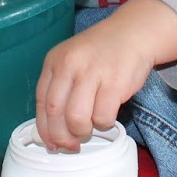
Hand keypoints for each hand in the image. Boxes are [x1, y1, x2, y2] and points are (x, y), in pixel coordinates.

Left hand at [34, 0, 176, 151]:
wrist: (134, 33)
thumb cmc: (102, 53)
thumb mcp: (73, 61)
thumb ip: (61, 89)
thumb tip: (54, 130)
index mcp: (55, 61)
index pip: (42, 101)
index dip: (45, 128)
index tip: (52, 143)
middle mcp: (70, 65)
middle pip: (56, 112)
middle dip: (62, 136)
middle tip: (72, 144)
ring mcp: (92, 72)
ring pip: (77, 119)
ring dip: (83, 131)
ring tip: (91, 127)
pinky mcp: (115, 83)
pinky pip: (103, 117)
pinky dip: (104, 124)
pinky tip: (107, 116)